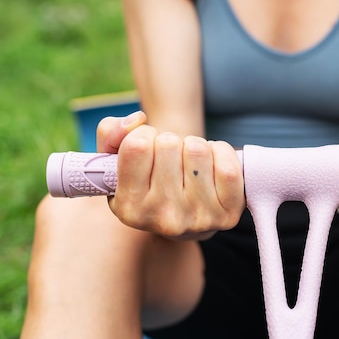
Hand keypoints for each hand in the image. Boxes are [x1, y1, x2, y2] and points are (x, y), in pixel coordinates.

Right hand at [96, 111, 244, 239]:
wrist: (185, 219)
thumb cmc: (148, 182)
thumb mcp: (115, 162)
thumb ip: (111, 133)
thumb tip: (137, 120)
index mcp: (130, 208)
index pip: (137, 145)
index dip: (144, 135)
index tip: (147, 146)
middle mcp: (163, 218)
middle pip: (169, 144)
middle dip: (170, 141)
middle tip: (171, 158)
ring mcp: (198, 219)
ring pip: (198, 149)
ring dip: (194, 146)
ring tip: (189, 163)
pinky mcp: (228, 215)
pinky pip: (228, 165)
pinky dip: (221, 152)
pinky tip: (211, 164)